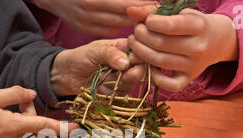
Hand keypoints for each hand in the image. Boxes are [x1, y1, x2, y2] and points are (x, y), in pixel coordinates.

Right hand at [0, 86, 76, 137]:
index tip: (77, 129)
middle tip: (14, 100)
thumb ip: (16, 95)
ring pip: (19, 133)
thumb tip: (32, 94)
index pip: (43, 126)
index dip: (62, 128)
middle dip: (27, 112)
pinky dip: (6, 131)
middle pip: (30, 126)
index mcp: (13, 126)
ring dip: (16, 121)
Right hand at [31, 0, 154, 35]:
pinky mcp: (84, 28)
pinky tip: (129, 20)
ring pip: (118, 24)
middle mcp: (90, 10)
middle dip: (142, 14)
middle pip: (125, 15)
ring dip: (133, 21)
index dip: (144, 4)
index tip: (158, 4)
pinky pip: (108, 29)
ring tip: (148, 18)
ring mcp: (86, 21)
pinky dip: (120, 25)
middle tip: (158, 12)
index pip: (127, 4)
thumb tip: (140, 0)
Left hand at [51, 38, 145, 96]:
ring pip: (132, 83)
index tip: (132, 60)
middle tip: (122, 73)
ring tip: (106, 78)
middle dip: (134, 73)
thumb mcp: (94, 51)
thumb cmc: (80, 57)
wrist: (66, 75)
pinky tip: (102, 87)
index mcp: (124, 48)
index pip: (140, 52)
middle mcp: (126, 63)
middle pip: (141, 69)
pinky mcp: (116, 92)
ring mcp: (122, 79)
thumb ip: (110, 54)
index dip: (141, 57)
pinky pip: (121, 95)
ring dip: (121, 83)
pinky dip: (113, 92)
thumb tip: (126, 62)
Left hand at [127, 6, 238, 91]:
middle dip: (142, 36)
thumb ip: (155, 12)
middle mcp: (198, 48)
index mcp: (199, 26)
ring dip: (141, 52)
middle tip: (136, 31)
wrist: (218, 41)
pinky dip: (155, 78)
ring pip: (160, 62)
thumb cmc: (193, 24)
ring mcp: (194, 66)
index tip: (146, 20)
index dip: (151, 22)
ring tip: (135, 43)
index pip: (170, 26)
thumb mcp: (180, 13)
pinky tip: (148, 66)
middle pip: (161, 44)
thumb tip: (131, 11)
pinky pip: (170, 85)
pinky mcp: (189, 79)